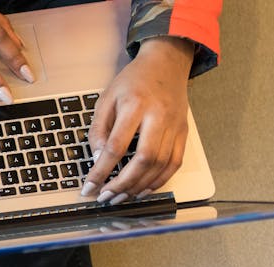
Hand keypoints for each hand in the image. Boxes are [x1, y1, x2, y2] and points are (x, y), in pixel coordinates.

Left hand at [84, 37, 194, 203]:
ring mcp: (174, 125)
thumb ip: (99, 129)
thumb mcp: (106, 98)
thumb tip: (97, 159)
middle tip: (106, 197)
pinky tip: (143, 189)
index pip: (116, 146)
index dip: (101, 171)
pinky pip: (174, 163)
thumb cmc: (134, 80)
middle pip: (144, 159)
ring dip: (139, 186)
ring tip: (120, 197)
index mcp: (135, 105)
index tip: (90, 187)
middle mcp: (158, 116)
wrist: (166, 63)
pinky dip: (159, 181)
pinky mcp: (183, 132)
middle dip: (123, 184)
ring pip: (160, 165)